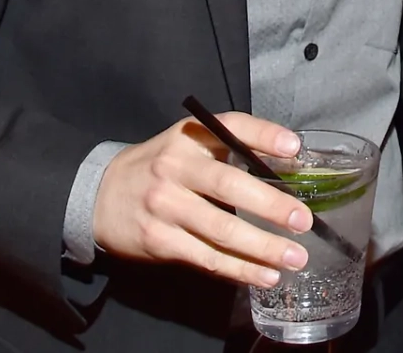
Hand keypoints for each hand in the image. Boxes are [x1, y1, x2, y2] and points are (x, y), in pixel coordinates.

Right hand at [93, 112, 311, 286]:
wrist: (100, 196)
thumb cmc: (158, 168)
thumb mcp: (187, 144)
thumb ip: (230, 148)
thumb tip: (288, 163)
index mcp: (189, 138)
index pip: (231, 127)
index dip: (264, 135)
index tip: (294, 148)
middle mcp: (176, 168)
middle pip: (229, 185)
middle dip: (270, 204)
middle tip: (303, 220)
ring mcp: (166, 206)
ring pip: (222, 230)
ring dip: (262, 247)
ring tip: (294, 257)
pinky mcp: (160, 241)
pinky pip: (207, 258)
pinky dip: (240, 269)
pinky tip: (264, 274)